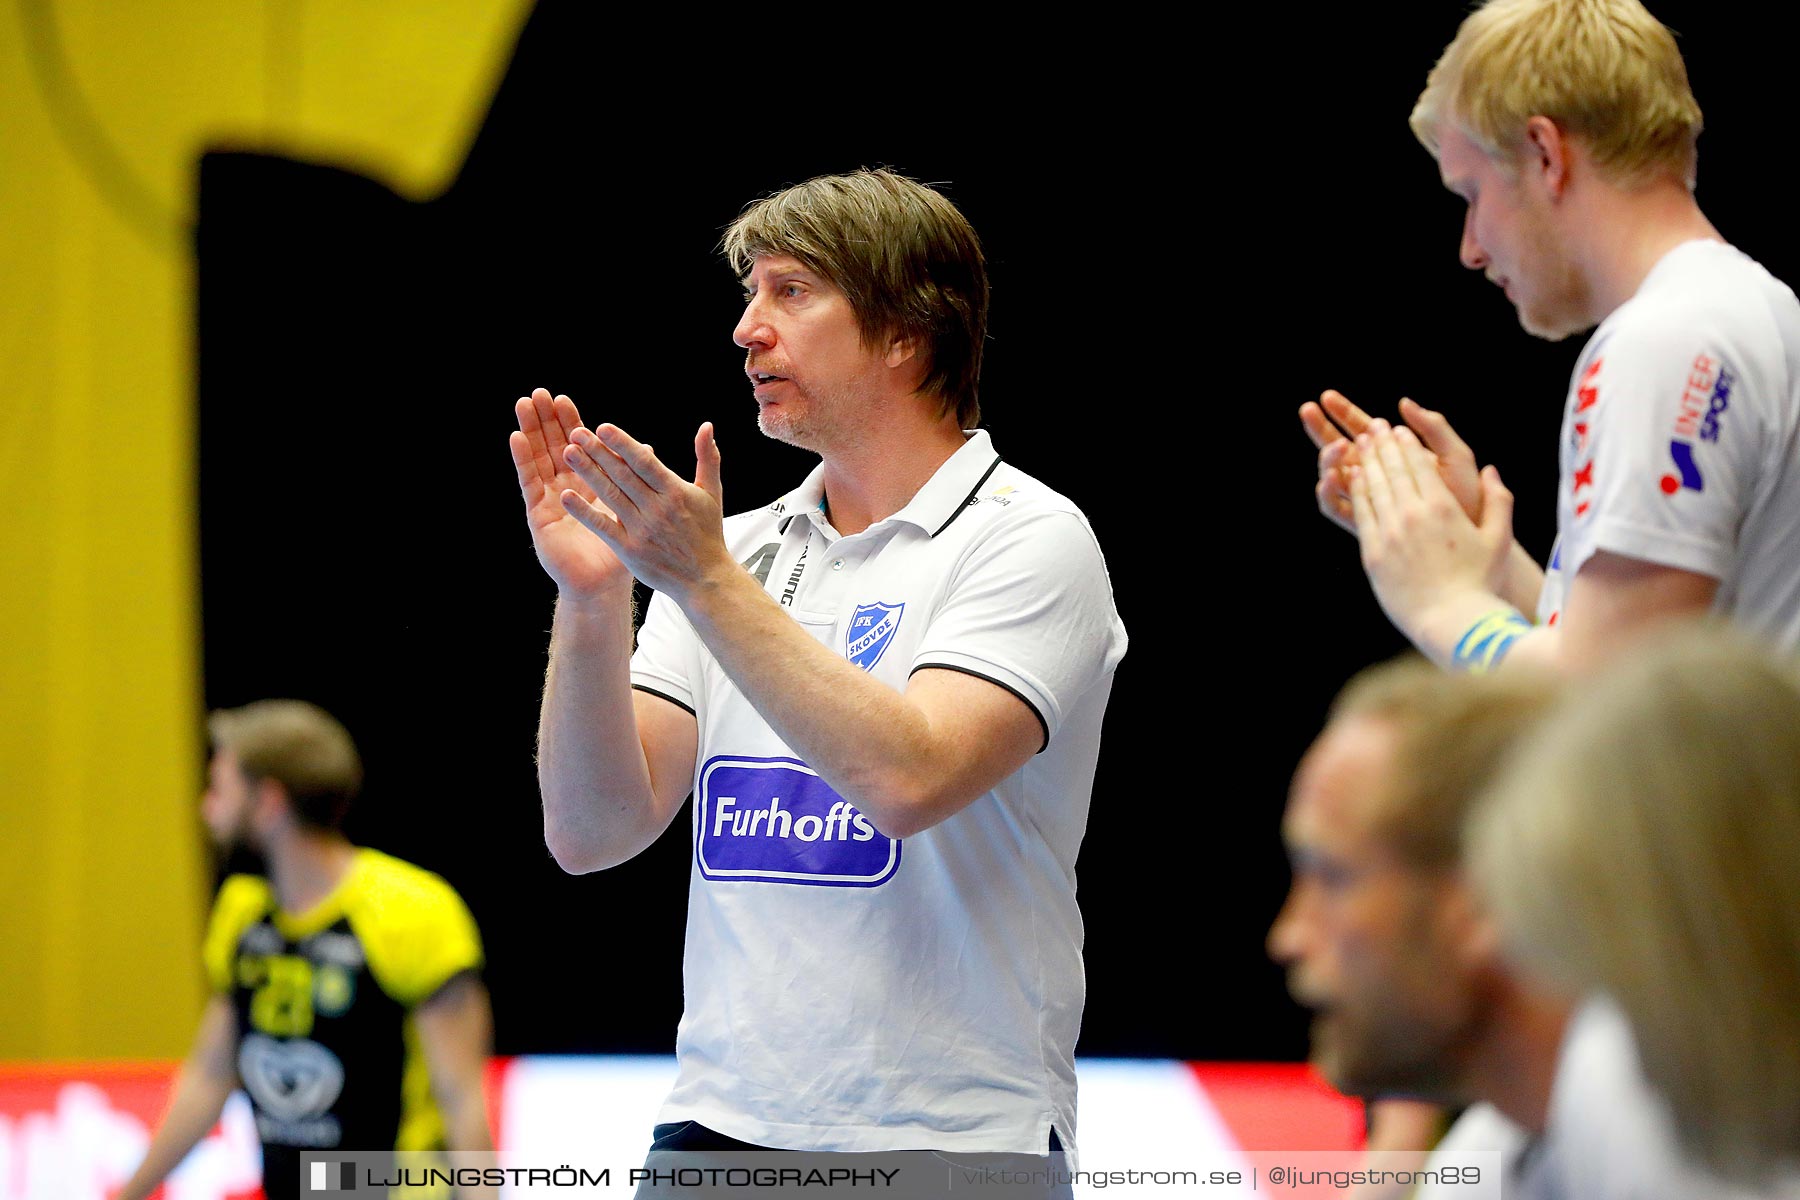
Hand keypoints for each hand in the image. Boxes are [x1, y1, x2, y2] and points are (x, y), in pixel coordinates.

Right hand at [510, 388, 632, 600]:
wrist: (601, 584)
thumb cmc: (617, 551)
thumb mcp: (630, 510)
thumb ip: (636, 479)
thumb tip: (649, 449)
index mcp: (588, 484)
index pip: (577, 447)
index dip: (569, 423)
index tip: (563, 399)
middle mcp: (566, 487)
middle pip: (553, 447)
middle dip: (546, 421)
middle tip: (540, 394)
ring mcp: (549, 498)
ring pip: (539, 458)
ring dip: (531, 431)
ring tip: (524, 405)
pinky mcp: (538, 513)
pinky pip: (530, 482)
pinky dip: (523, 459)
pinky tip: (517, 437)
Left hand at [557, 420, 728, 601]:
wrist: (704, 578)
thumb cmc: (707, 533)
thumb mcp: (712, 492)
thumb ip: (707, 457)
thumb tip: (706, 426)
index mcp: (676, 492)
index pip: (645, 461)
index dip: (623, 443)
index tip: (602, 427)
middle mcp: (657, 508)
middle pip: (623, 475)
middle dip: (598, 452)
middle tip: (576, 433)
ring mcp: (642, 530)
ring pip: (610, 495)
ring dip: (588, 473)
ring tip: (568, 453)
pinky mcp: (629, 550)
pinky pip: (603, 527)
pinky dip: (585, 512)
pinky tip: (567, 496)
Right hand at [1301, 390, 1482, 531]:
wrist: (1470, 537)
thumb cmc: (1468, 497)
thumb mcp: (1456, 456)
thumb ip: (1435, 428)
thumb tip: (1404, 403)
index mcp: (1394, 456)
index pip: (1361, 429)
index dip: (1343, 412)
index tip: (1328, 397)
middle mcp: (1376, 477)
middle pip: (1338, 449)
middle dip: (1320, 429)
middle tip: (1307, 409)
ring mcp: (1368, 501)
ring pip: (1333, 476)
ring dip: (1326, 459)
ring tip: (1335, 447)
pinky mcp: (1365, 525)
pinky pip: (1336, 508)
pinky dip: (1331, 492)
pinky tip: (1336, 476)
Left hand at [1348, 420, 1514, 638]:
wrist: (1451, 620)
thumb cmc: (1480, 582)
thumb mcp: (1498, 539)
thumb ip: (1499, 500)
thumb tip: (1490, 470)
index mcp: (1443, 508)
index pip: (1419, 466)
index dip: (1406, 444)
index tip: (1398, 429)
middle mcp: (1412, 515)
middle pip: (1392, 470)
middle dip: (1382, 444)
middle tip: (1374, 426)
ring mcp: (1389, 533)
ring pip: (1374, 487)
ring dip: (1367, 461)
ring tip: (1361, 443)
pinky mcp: (1373, 552)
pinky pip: (1362, 513)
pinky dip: (1357, 490)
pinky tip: (1353, 476)